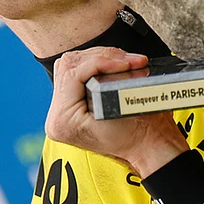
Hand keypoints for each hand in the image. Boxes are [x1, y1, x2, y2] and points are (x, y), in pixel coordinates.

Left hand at [44, 46, 188, 176]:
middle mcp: (57, 114)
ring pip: (75, 62)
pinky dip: (101, 64)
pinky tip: (117, 65)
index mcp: (62, 119)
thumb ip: (110, 82)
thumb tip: (114, 61)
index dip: (101, 62)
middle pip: (71, 64)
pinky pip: (81, 69)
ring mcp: (63, 107)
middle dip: (103, 57)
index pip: (74, 74)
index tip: (125, 62)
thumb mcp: (121, 108)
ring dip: (103, 58)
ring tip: (127, 62)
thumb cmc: (136, 136)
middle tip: (129, 60)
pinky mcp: (73, 100)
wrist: (147, 146)